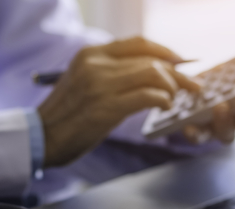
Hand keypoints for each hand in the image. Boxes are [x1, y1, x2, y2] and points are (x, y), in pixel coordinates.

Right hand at [38, 37, 199, 166]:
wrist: (41, 137)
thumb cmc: (65, 115)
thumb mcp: (82, 82)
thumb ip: (109, 73)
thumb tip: (145, 74)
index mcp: (90, 54)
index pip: (139, 44)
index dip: (166, 52)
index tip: (181, 63)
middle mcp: (96, 64)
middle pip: (151, 60)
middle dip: (178, 73)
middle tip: (193, 85)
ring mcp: (100, 84)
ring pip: (153, 74)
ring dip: (172, 88)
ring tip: (175, 100)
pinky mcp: (106, 107)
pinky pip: (147, 96)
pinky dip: (163, 100)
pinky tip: (164, 108)